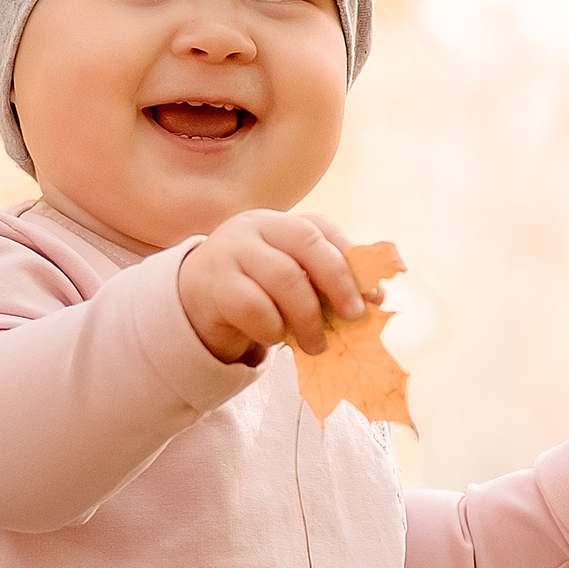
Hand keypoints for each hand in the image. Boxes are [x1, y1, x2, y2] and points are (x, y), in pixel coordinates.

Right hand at [177, 209, 366, 365]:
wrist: (193, 304)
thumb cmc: (255, 293)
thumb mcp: (292, 282)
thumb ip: (326, 283)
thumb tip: (375, 299)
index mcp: (282, 223)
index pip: (323, 230)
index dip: (354, 260)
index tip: (375, 296)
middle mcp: (256, 227)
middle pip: (307, 243)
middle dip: (338, 281)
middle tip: (354, 316)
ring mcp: (231, 251)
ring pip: (284, 277)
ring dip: (308, 317)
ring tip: (316, 344)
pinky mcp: (214, 284)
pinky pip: (254, 307)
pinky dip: (272, 328)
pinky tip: (274, 338)